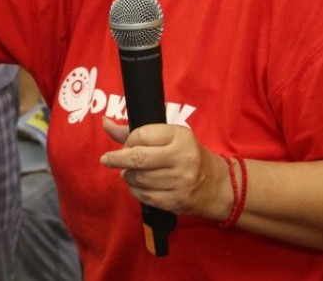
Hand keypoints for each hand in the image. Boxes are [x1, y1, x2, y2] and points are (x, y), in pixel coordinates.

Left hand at [99, 117, 232, 220]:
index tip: (125, 146)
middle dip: (117, 160)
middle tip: (107, 160)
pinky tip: (137, 186)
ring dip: (128, 176)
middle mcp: (182, 158)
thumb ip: (136, 132)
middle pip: (138, 158)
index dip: (128, 141)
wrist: (218, 185)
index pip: (141, 135)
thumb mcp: (169, 137)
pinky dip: (135, 190)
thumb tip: (105, 122)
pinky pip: (145, 196)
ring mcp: (181, 181)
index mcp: (180, 136)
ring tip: (129, 173)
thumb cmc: (188, 155)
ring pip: (139, 179)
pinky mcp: (177, 201)